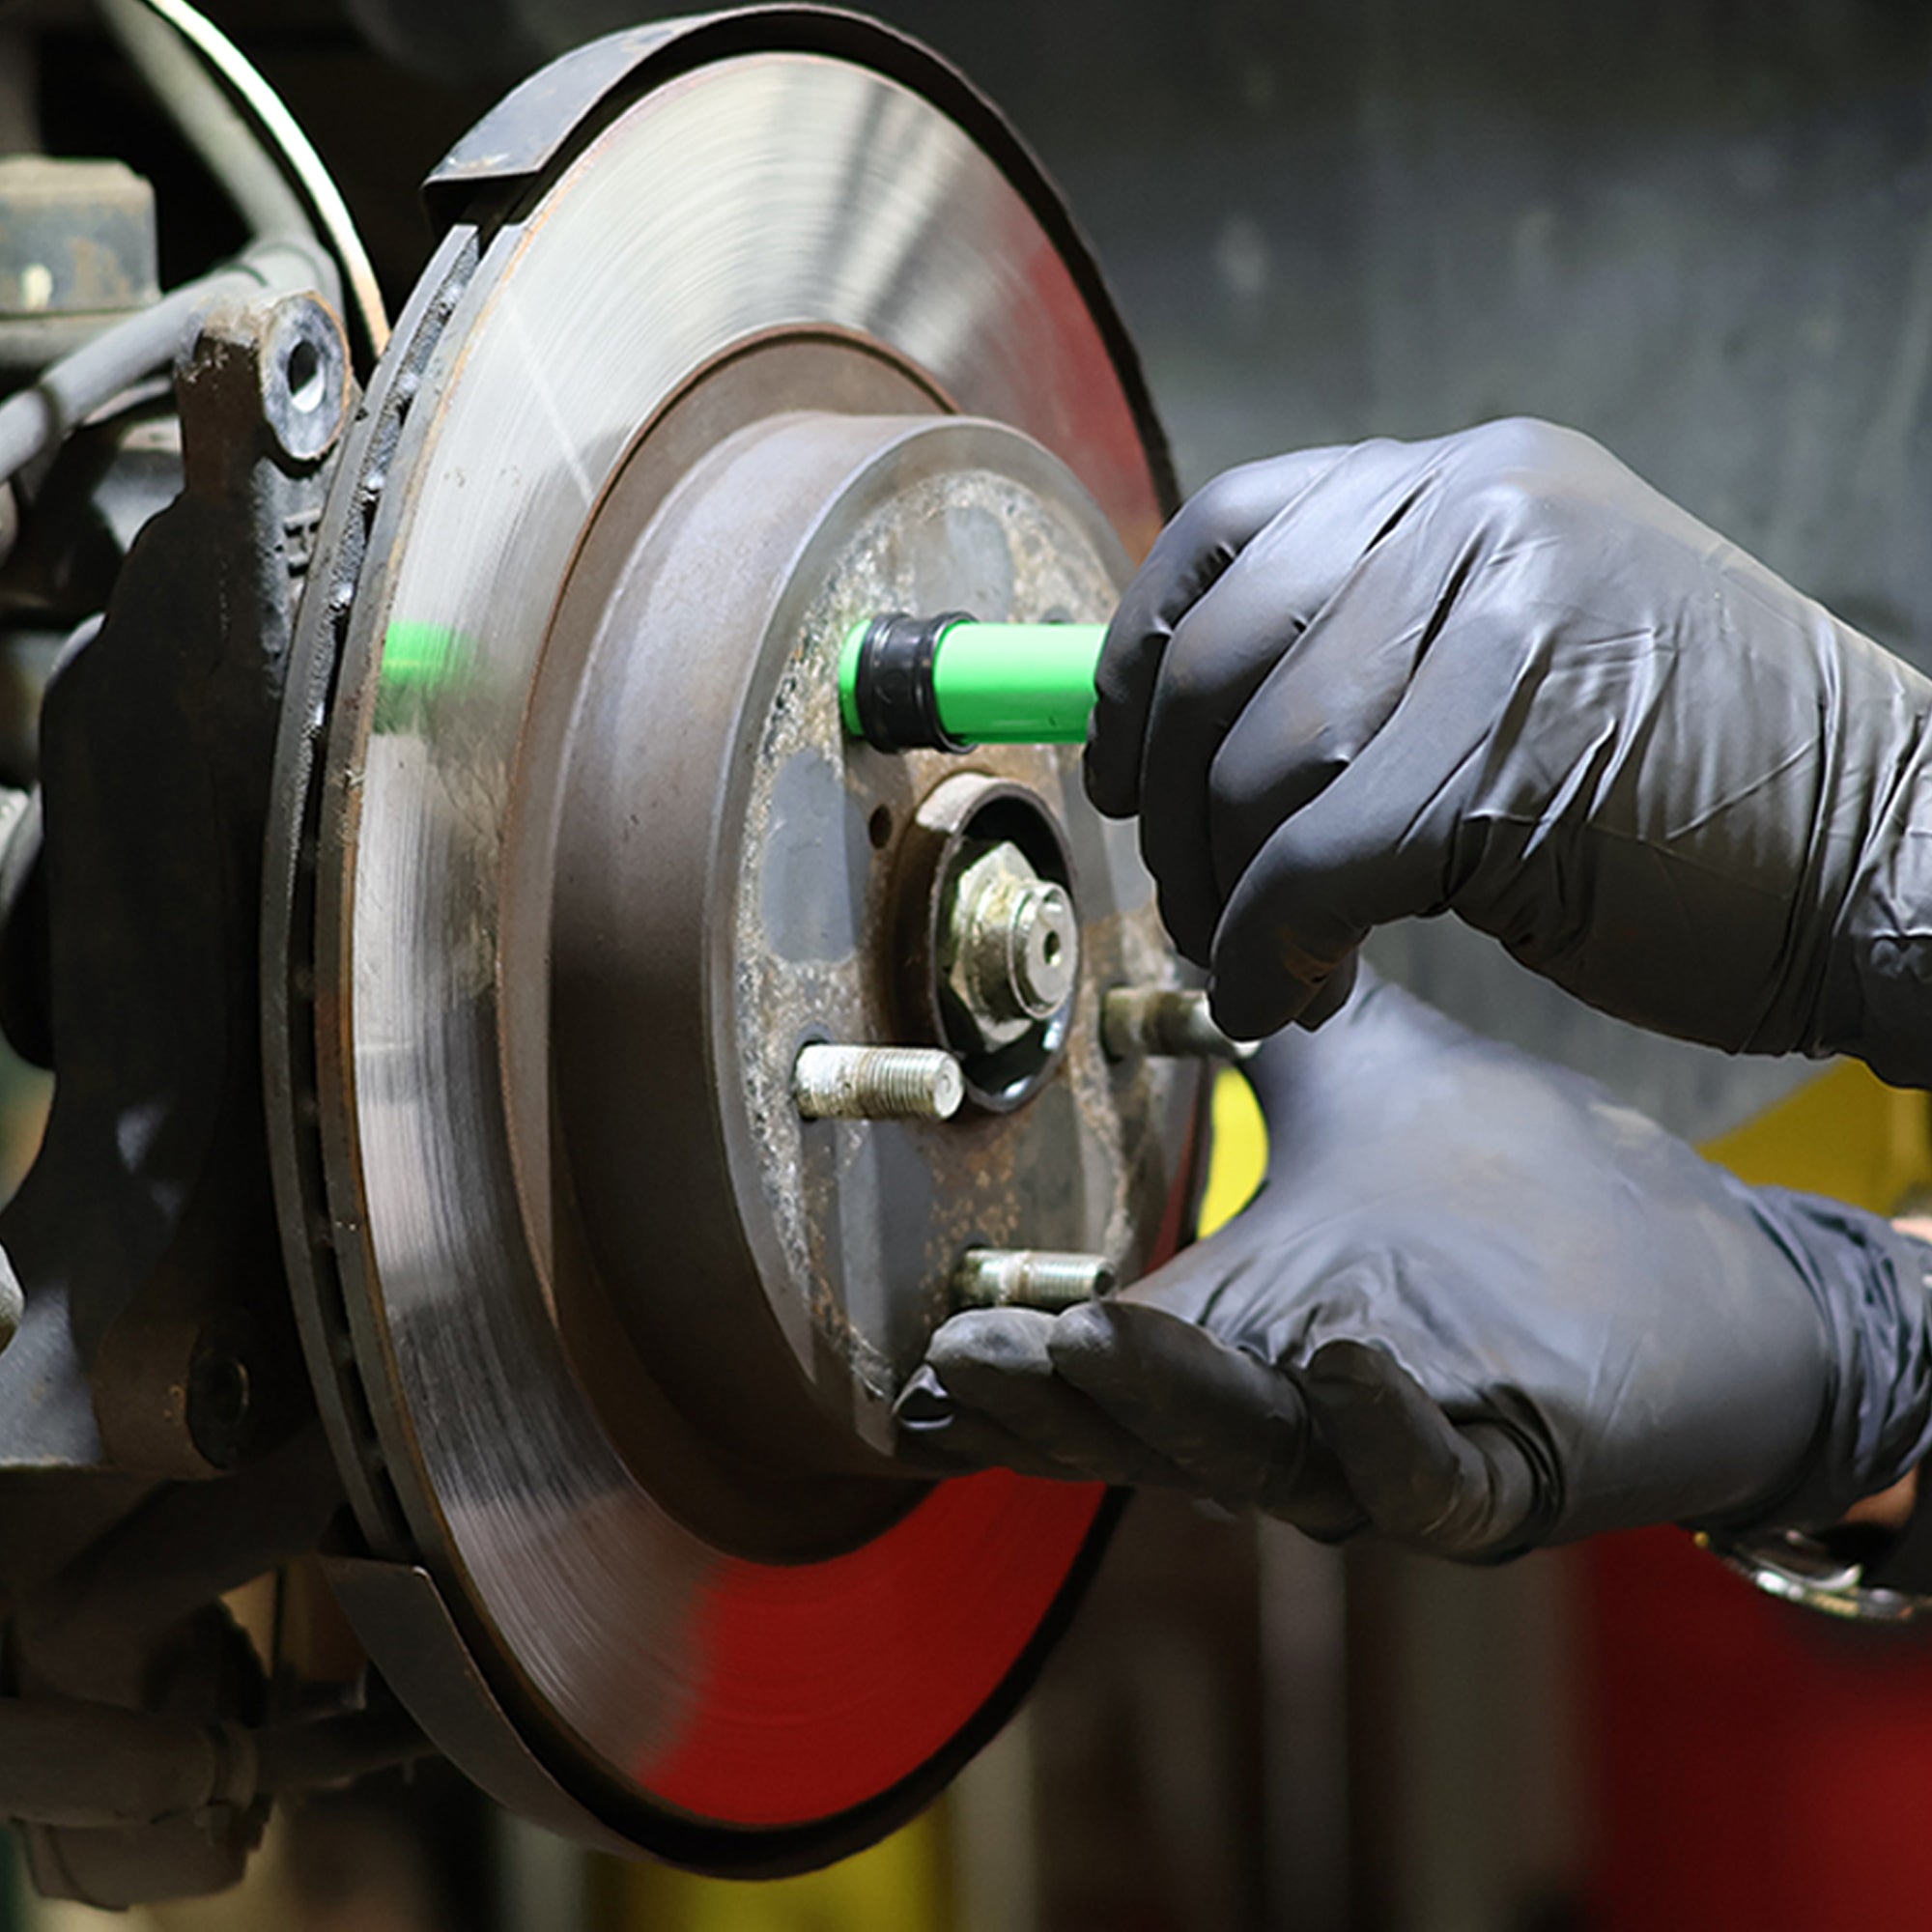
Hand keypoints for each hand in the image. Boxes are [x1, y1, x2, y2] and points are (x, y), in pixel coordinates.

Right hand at [896, 974, 1931, 1557]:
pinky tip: (1342, 1354)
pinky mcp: (1511, 1469)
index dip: (1017, 1382)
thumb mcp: (1368, 1084)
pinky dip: (1381, 1432)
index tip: (925, 1359)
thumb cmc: (1529, 1191)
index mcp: (1254, 1323)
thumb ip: (1271, 1023)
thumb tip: (1196, 923)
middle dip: (1059, 1406)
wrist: (1715, 1276)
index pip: (1111, 1371)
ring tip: (1100, 1340)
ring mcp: (1399, 1442)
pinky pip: (1430, 1476)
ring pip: (1265, 1460)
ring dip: (1180, 1408)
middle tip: (970, 1359)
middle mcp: (1302, 1404)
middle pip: (1156, 1434)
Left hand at [1089, 418, 1931, 1084]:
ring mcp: (1505, 628)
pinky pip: (1311, 868)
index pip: (1229, 529)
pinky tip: (1294, 999)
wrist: (1901, 857)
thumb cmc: (1700, 788)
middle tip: (1193, 897)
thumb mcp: (1531, 655)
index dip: (1137, 654)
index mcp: (1476, 479)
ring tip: (1269, 961)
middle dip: (1166, 809)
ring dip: (1227, 898)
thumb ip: (1375, 651)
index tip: (1116, 759)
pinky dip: (1273, 954)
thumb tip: (1179, 731)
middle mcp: (1483, 515)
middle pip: (1215, 660)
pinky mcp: (1515, 762)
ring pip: (1255, 773)